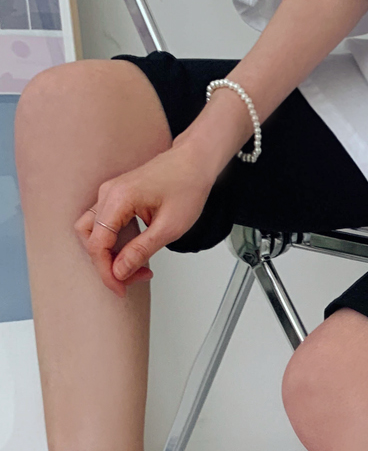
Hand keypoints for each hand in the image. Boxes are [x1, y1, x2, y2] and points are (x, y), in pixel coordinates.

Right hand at [73, 142, 218, 297]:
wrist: (194, 162)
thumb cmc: (187, 186)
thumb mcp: (169, 227)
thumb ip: (141, 250)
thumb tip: (119, 271)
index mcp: (119, 199)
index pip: (98, 244)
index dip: (106, 271)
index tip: (121, 288)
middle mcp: (108, 193)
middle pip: (90, 239)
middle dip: (108, 265)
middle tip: (132, 278)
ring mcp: (109, 193)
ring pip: (92, 232)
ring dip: (107, 254)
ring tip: (133, 267)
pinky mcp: (115, 197)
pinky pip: (102, 224)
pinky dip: (112, 243)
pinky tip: (132, 252)